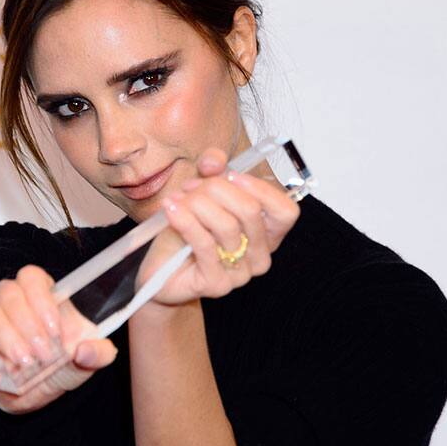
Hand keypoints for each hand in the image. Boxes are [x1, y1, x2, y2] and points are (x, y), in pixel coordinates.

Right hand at [0, 265, 118, 413]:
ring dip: (7, 337)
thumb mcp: (88, 362)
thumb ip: (98, 354)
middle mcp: (14, 301)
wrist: (38, 394)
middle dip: (27, 324)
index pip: (32, 276)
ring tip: (25, 362)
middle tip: (43, 353)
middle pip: (9, 292)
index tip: (56, 330)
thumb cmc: (63, 366)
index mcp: (43, 295)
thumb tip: (85, 350)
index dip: (41, 299)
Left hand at [138, 147, 300, 306]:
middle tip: (192, 187)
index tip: (231, 175)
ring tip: (177, 200)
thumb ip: (212, 169)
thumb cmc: (186, 233)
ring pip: (226, 225)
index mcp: (265, 234)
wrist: (161, 270)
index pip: (285, 212)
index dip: (261, 188)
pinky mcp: (217, 284)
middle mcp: (259, 256)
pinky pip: (205, 244)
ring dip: (196, 204)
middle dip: (216, 189)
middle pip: (251, 211)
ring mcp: (241, 274)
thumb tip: (215, 161)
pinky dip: (185, 220)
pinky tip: (171, 209)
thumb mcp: (201, 192)